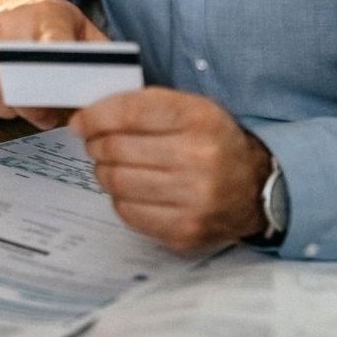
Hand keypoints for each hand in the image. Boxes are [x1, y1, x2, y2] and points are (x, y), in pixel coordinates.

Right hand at [0, 0, 107, 128]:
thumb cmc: (43, 23)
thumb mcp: (78, 27)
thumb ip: (97, 55)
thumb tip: (114, 88)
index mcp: (43, 16)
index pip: (50, 45)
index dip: (56, 77)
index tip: (62, 97)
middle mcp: (3, 25)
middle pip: (11, 83)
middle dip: (29, 107)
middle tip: (44, 111)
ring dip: (4, 109)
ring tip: (18, 102)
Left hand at [70, 88, 270, 251]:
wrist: (254, 188)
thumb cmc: (212, 142)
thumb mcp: (190, 108)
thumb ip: (142, 105)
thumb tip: (87, 119)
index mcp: (199, 118)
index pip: (129, 112)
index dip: (96, 116)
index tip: (82, 122)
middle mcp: (199, 158)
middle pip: (116, 148)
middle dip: (97, 144)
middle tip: (98, 144)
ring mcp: (193, 200)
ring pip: (117, 182)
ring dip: (105, 172)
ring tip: (115, 166)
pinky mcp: (184, 231)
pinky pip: (127, 213)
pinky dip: (120, 198)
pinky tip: (132, 190)